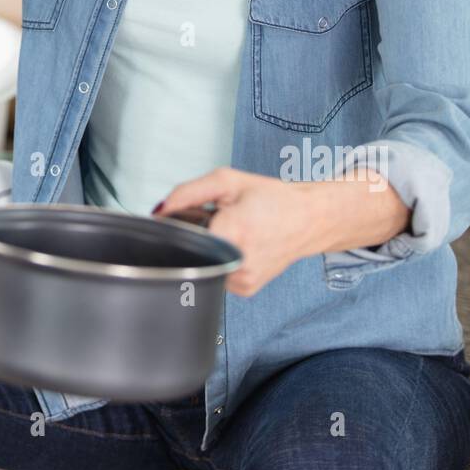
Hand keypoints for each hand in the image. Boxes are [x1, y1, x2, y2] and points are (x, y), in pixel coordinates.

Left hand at [153, 167, 320, 296]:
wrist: (309, 218)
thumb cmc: (273, 198)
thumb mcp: (227, 181)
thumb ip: (187, 193)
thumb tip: (159, 210)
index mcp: (233, 231)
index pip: (182, 235)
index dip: (180, 223)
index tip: (191, 214)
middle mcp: (238, 261)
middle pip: (191, 251)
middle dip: (195, 234)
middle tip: (216, 219)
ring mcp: (243, 280)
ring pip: (204, 264)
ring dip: (208, 248)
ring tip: (230, 231)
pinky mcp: (246, 289)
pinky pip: (218, 274)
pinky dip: (221, 259)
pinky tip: (238, 246)